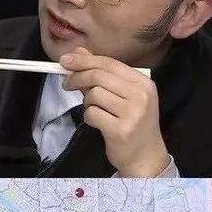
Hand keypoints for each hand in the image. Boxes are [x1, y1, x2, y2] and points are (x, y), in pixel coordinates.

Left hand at [61, 48, 169, 175]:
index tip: (66, 60)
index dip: (84, 59)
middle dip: (77, 77)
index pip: (109, 63)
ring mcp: (132, 113)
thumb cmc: (133, 124)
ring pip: (94, 95)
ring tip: (94, 110)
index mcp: (143, 82)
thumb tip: (79, 53)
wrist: (146, 157)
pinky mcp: (120, 130)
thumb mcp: (124, 96)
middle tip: (67, 83)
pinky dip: (89, 117)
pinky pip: (92, 114)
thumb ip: (102, 75)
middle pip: (99, 76)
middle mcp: (140, 95)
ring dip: (87, 102)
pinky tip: (97, 122)